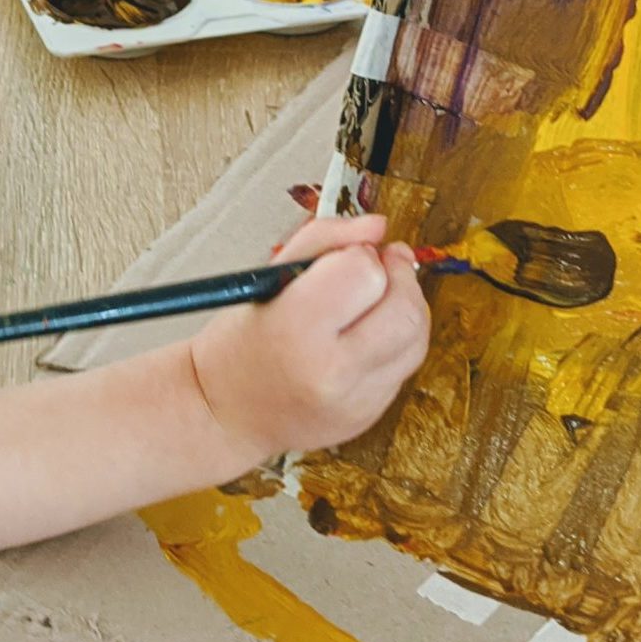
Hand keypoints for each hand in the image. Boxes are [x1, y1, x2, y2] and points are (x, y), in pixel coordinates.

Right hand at [188, 215, 428, 457]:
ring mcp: (356, 399)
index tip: (343, 256)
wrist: (225, 415)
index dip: (358, 254)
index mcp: (296, 329)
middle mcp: (332, 370)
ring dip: (404, 305)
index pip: (364, 271)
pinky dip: (394, 340)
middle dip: (396, 276)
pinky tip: (365, 334)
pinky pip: (405, 364)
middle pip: (404, 307)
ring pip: (416, 336)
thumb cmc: (238, 344)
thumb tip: (377, 226)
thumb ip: (321, 240)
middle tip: (376, 266)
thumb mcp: (263, 281)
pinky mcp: (370, 414)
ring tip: (373, 298)